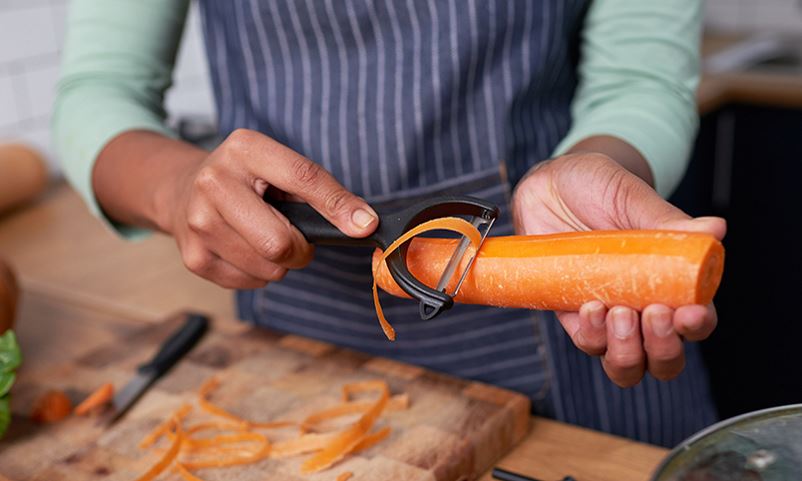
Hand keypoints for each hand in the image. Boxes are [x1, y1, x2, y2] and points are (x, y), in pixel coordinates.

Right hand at [161, 129, 377, 288]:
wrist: (181, 190)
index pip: (303, 178)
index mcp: (244, 149)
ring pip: (268, 268)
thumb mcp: (279, 167)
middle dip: (300, 248)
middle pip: (279, 242)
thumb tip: (363, 224)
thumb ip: (321, 191)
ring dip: (280, 262)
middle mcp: (214, 182)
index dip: (338, 206)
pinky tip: (245, 249)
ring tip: (264, 236)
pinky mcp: (194, 257)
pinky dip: (259, 273)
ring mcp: (199, 223)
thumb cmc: (244, 179)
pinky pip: (251, 282)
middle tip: (296, 236)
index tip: (364, 225)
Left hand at [512, 152, 725, 386]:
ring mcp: (608, 317)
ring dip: (626, 350)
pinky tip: (590, 307)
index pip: (697, 321)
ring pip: (626, 364)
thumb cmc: (599, 188)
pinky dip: (592, 335)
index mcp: (673, 283)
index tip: (689, 311)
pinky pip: (587, 342)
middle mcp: (644, 309)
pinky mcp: (573, 315)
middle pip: (665, 359)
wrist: (550, 184)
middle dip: (663, 347)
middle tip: (652, 312)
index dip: (697, 324)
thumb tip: (716, 229)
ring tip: (618, 313)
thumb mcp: (632, 198)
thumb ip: (668, 220)